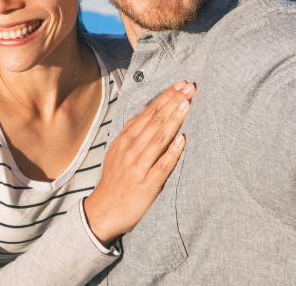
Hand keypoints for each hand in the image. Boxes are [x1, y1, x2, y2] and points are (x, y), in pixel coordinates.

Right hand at [83, 81, 193, 245]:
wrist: (105, 211)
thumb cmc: (116, 180)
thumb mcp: (117, 152)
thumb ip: (132, 133)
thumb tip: (147, 112)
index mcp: (124, 140)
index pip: (147, 113)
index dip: (165, 97)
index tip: (180, 85)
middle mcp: (130, 150)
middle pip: (154, 121)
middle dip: (173, 102)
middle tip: (189, 88)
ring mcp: (138, 167)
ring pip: (159, 138)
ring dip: (174, 120)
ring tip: (188, 104)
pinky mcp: (148, 184)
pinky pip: (163, 165)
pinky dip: (173, 152)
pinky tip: (183, 139)